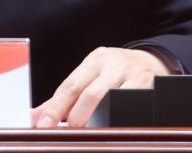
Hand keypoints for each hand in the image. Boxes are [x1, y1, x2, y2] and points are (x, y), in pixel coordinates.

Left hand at [32, 47, 171, 127]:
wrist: (153, 61)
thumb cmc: (115, 73)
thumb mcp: (90, 77)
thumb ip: (64, 98)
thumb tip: (37, 116)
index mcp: (94, 60)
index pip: (70, 86)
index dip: (55, 108)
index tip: (43, 125)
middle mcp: (113, 63)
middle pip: (90, 94)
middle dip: (77, 117)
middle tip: (71, 132)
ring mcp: (132, 73)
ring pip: (111, 101)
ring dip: (97, 120)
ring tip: (89, 131)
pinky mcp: (149, 84)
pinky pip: (131, 106)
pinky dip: (120, 118)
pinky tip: (114, 125)